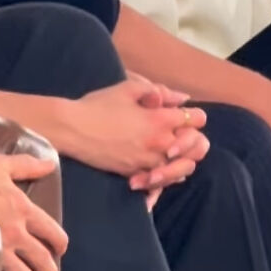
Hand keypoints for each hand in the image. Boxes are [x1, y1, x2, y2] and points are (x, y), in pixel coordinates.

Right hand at [66, 77, 208, 178]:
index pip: (198, 119)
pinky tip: (155, 167)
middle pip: (197, 146)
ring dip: (181, 158)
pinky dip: (163, 175)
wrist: (72, 130)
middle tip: (180, 133)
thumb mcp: (129, 88)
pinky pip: (161, 181)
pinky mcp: (136, 174)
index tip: (182, 114)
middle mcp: (160, 143)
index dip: (193, 114)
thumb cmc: (99, 105)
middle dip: (193, 138)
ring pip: (182, 167)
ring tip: (170, 151)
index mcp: (161, 119)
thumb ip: (159, 91)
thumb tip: (182, 98)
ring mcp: (149, 161)